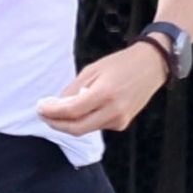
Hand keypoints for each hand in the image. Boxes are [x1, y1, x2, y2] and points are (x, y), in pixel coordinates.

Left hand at [36, 42, 167, 134]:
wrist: (151, 67)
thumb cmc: (122, 63)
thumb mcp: (93, 69)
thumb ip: (74, 89)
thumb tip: (57, 104)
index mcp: (105, 93)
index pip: (72, 111)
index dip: (52, 113)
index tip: (40, 108)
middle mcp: (114, 110)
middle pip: (77, 128)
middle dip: (57, 124)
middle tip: (44, 115)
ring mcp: (120, 119)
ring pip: (86, 129)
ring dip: (69, 123)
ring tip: (58, 111)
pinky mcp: (122, 124)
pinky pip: (97, 126)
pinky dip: (85, 120)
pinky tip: (82, 110)